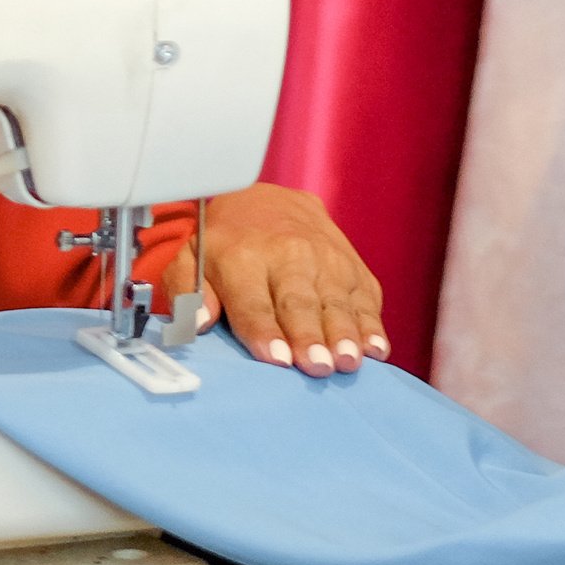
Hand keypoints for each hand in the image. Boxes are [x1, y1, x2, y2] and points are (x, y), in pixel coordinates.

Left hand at [162, 183, 385, 376]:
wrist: (267, 198)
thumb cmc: (224, 241)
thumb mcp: (191, 255)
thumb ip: (188, 288)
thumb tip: (197, 321)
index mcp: (242, 256)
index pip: (253, 301)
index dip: (264, 331)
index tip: (276, 359)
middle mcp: (289, 254)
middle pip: (300, 302)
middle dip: (309, 336)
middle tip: (318, 366)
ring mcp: (327, 258)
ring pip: (337, 300)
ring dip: (345, 333)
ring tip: (349, 361)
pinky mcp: (353, 266)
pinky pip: (365, 296)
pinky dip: (372, 322)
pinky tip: (376, 348)